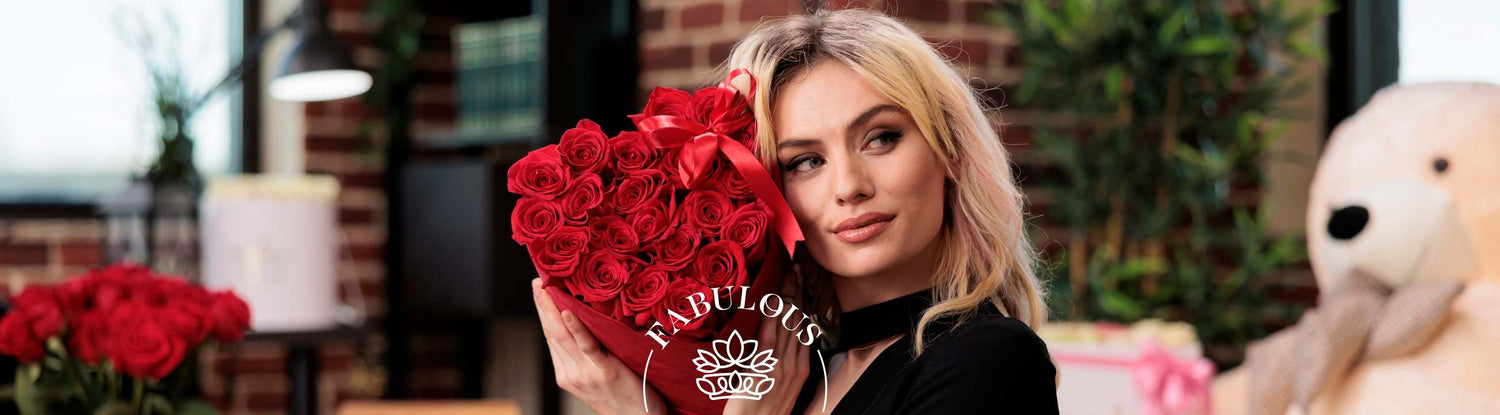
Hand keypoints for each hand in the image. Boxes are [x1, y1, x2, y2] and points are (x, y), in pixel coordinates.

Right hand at [533, 278, 664, 414]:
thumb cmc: (625, 396)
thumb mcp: (598, 377)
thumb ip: (588, 355)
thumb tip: (585, 324)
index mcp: (567, 375)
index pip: (551, 338)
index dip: (544, 313)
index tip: (539, 291)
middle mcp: (571, 374)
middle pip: (552, 334)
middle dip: (542, 306)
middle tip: (536, 281)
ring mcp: (585, 374)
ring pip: (563, 337)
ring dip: (552, 310)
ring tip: (545, 289)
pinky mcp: (603, 372)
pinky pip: (587, 346)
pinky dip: (576, 328)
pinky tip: (568, 312)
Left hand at [724, 266, 810, 414]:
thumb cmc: (763, 414)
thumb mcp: (781, 390)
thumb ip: (780, 367)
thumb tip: (777, 347)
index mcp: (801, 369)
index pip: (805, 329)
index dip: (804, 304)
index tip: (803, 282)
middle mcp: (796, 365)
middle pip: (800, 321)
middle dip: (800, 292)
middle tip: (799, 266)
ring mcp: (782, 366)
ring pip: (789, 324)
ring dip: (789, 295)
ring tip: (791, 272)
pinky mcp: (764, 368)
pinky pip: (770, 336)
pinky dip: (773, 315)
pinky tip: (774, 298)